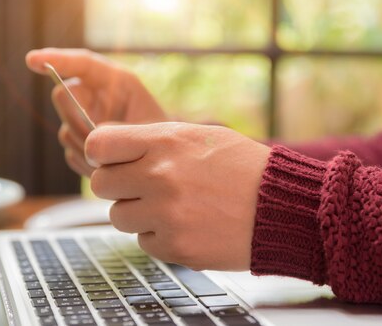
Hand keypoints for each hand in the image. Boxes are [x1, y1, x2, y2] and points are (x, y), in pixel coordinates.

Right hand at [25, 48, 166, 175]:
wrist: (166, 159)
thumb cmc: (164, 136)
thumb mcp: (148, 127)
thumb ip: (120, 126)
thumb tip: (91, 135)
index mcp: (115, 81)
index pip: (81, 64)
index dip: (56, 59)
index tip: (32, 60)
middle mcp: (95, 96)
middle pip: (64, 97)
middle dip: (75, 117)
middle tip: (96, 136)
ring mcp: (84, 119)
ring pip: (65, 130)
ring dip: (85, 147)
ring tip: (114, 158)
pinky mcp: (81, 143)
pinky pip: (71, 153)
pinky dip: (86, 162)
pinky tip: (108, 166)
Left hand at [85, 122, 270, 270]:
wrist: (283, 207)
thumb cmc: (244, 167)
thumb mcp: (200, 135)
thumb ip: (153, 140)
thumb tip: (111, 149)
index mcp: (164, 142)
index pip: (98, 145)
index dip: (100, 153)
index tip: (111, 159)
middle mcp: (159, 177)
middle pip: (101, 184)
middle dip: (118, 185)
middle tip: (143, 186)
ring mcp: (166, 215)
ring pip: (118, 217)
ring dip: (137, 213)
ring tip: (171, 206)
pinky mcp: (175, 247)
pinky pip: (144, 242)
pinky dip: (159, 236)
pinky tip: (187, 225)